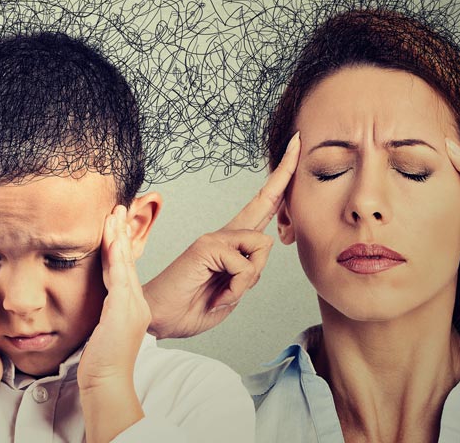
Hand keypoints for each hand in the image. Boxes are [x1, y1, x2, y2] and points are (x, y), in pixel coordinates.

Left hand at [78, 206, 146, 442]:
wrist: (107, 382)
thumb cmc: (100, 364)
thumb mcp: (101, 331)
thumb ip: (102, 314)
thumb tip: (95, 306)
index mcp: (132, 308)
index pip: (124, 269)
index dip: (119, 246)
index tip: (114, 224)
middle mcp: (136, 303)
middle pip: (127, 260)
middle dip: (122, 232)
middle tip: (118, 208)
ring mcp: (132, 306)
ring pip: (124, 262)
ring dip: (118, 235)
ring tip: (114, 214)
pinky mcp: (123, 309)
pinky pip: (119, 273)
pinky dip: (115, 253)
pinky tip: (111, 237)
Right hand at [144, 132, 299, 337]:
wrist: (160, 318)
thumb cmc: (194, 306)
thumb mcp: (233, 292)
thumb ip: (248, 273)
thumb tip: (257, 257)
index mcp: (232, 245)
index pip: (262, 210)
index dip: (279, 186)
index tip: (292, 157)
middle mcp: (224, 234)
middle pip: (264, 200)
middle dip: (285, 172)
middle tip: (299, 140)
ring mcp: (215, 237)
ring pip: (262, 246)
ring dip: (249, 280)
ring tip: (225, 293)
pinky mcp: (207, 245)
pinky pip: (245, 265)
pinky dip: (237, 288)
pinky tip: (218, 295)